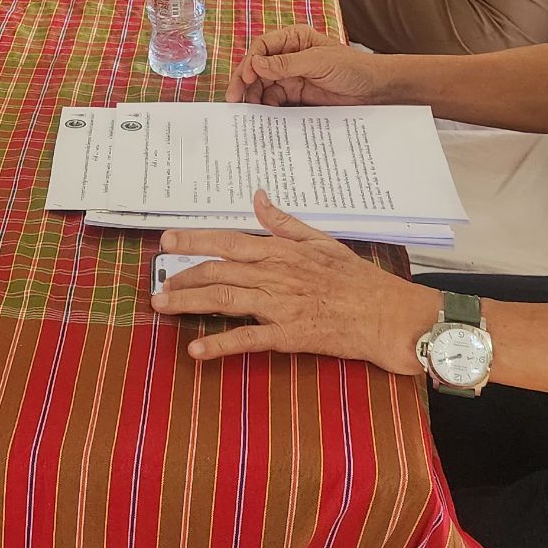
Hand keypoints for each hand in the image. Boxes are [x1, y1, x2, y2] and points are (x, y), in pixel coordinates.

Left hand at [154, 192, 430, 372]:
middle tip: (155, 285)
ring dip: (190, 303)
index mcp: (283, 252)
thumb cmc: (361, 281)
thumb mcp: (323, 242)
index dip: (195, 239)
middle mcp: (277, 275)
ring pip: (225, 299)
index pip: (229, 240)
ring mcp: (282, 305)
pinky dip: (220, 344)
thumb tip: (258, 197)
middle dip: (183, 275)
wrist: (392, 316)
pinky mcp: (290, 336)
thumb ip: (285, 223)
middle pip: (219, 270)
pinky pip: (249, 339)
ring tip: (162, 306)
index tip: (166, 240)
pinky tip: (196, 350)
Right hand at [228, 26, 396, 106]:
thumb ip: (286, 64)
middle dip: (244, 82)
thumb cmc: (352, 67)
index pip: (262, 47)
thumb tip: (256, 64)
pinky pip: (275, 100)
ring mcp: (291, 76)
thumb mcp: (318, 62)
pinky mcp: (296, 95)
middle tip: (234, 100)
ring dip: (253, 96)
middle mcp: (288, 56)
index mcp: (294, 39)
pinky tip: (261, 116)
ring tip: (246, 111)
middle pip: (257, 67)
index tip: (245, 79)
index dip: (250, 62)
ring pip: (263, 85)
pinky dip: (266, 108)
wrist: (375, 90)